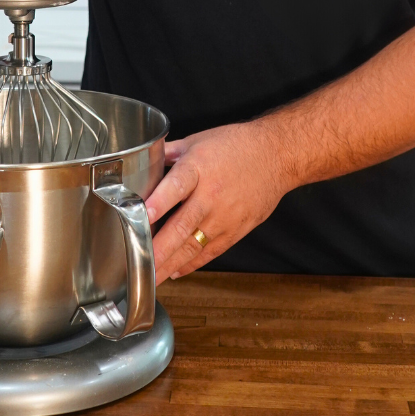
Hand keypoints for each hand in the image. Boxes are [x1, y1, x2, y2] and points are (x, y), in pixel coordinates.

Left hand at [144, 121, 292, 282]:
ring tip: (151, 275)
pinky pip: (210, 252)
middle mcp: (211, 195)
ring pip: (194, 245)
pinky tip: (175, 271)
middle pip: (182, 225)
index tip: (142, 216)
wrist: (275, 156)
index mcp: (199, 167)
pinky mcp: (236, 230)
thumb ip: (170, 152)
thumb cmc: (237, 145)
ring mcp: (224, 216)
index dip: (159, 202)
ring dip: (170, 263)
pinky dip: (192, 264)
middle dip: (159, 247)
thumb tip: (144, 157)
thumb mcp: (199, 140)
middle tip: (139, 261)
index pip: (176, 186)